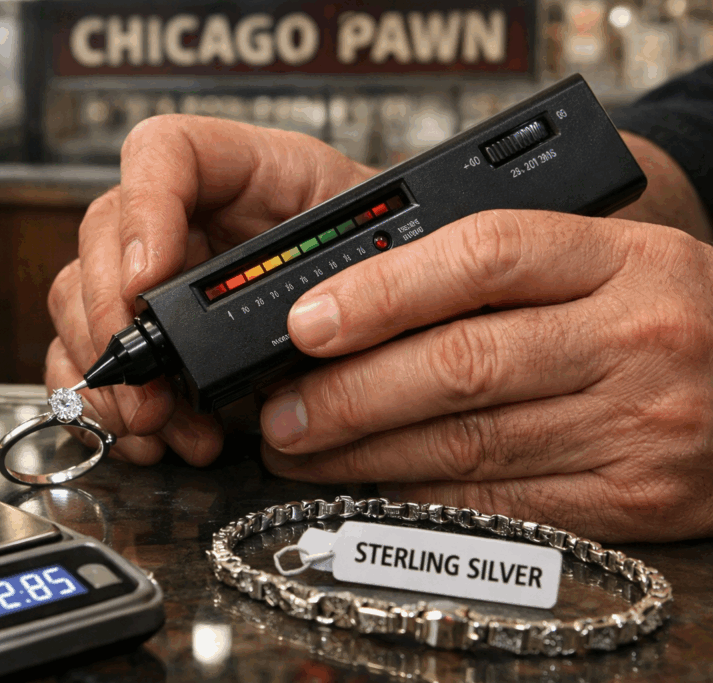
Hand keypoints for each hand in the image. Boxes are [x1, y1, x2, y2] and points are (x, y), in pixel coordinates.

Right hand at [45, 114, 375, 463]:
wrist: (397, 313)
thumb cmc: (395, 268)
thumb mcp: (386, 252)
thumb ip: (347, 276)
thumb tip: (305, 325)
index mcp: (253, 172)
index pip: (166, 151)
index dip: (144, 210)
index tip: (150, 281)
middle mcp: (194, 216)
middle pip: (103, 231)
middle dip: (110, 316)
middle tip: (146, 382)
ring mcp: (166, 271)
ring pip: (82, 297)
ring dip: (110, 371)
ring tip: (156, 421)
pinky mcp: (156, 330)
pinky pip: (91, 353)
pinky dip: (106, 400)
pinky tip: (150, 433)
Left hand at [261, 208, 712, 541]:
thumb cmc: (664, 312)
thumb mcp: (605, 258)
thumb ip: (499, 269)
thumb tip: (359, 297)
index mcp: (622, 256)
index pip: (482, 257)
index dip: (381, 290)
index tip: (305, 322)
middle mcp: (635, 337)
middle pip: (461, 363)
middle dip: (351, 393)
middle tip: (280, 411)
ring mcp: (638, 424)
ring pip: (468, 443)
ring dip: (366, 454)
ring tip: (301, 452)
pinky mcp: (634, 499)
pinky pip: (502, 501)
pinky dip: (422, 497)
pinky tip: (370, 485)